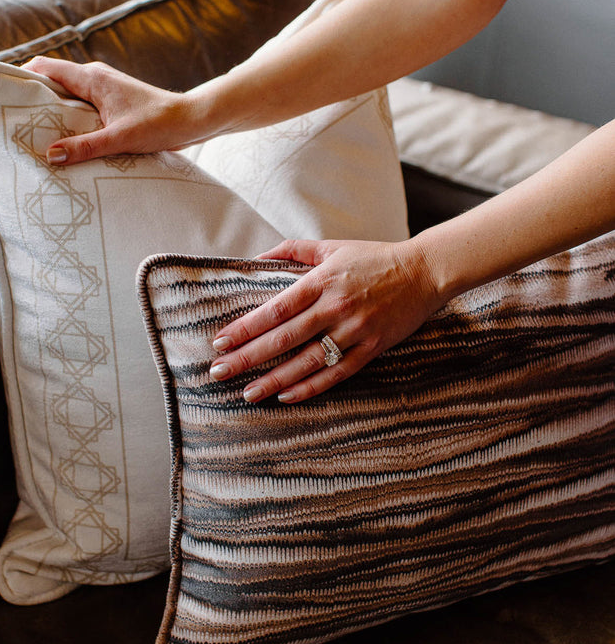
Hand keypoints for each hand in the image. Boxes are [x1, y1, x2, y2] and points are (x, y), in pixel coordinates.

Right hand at [21, 57, 208, 163]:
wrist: (191, 121)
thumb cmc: (159, 123)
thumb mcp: (119, 138)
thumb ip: (84, 146)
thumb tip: (51, 155)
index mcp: (92, 78)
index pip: (44, 68)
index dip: (21, 79)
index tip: (4, 98)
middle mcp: (96, 80)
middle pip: (53, 85)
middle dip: (35, 102)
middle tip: (16, 125)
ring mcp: (105, 92)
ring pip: (69, 100)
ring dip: (55, 116)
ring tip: (37, 138)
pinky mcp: (114, 105)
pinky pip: (85, 111)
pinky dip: (74, 123)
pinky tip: (69, 143)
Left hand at [209, 238, 443, 403]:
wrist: (424, 272)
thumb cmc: (373, 258)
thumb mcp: (331, 246)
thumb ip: (292, 250)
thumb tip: (256, 258)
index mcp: (321, 282)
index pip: (275, 310)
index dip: (245, 328)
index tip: (220, 342)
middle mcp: (335, 307)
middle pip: (284, 338)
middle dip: (248, 358)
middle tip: (219, 373)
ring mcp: (354, 331)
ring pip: (307, 361)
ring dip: (275, 380)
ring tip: (248, 393)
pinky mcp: (371, 348)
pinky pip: (337, 373)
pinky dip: (312, 387)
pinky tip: (287, 397)